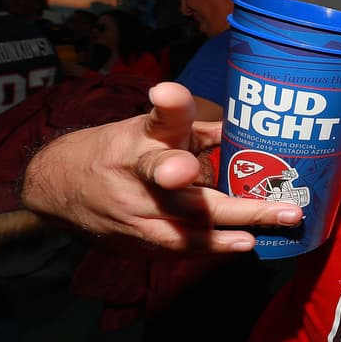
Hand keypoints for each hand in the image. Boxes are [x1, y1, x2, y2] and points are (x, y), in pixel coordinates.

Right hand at [21, 82, 301, 252]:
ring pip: (184, 225)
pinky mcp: (132, 240)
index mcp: (144, 136)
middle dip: (232, 202)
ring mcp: (133, 211)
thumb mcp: (151, 129)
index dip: (168, 105)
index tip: (168, 94)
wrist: (57, 188)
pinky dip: (210, 247)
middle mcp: (137, 172)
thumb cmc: (119, 152)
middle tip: (282, 208)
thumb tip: (244, 126)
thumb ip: (196, 128)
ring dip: (227, 234)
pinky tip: (241, 244)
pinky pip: (176, 247)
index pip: (160, 116)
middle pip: (184, 184)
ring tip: (260, 235)